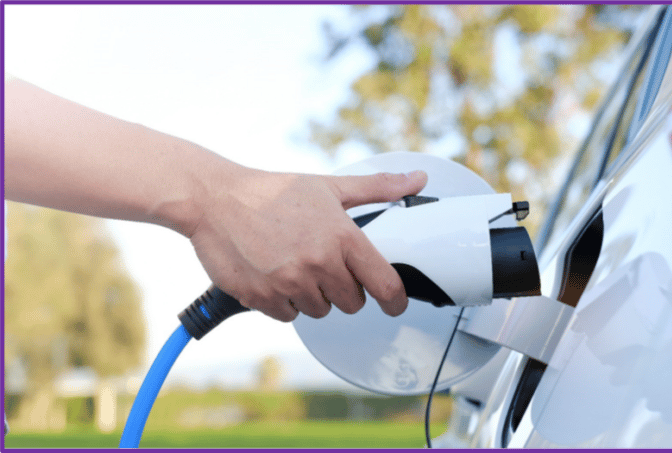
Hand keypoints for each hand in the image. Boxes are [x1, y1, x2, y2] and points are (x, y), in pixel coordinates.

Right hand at [187, 167, 427, 321]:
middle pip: (352, 303)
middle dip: (344, 289)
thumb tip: (416, 180)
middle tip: (325, 265)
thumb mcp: (329, 186)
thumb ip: (377, 188)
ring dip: (312, 295)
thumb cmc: (272, 192)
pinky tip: (274, 274)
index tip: (395, 305)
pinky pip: (288, 316)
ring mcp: (290, 283)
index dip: (395, 300)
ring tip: (294, 264)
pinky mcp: (263, 298)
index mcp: (341, 237)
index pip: (384, 284)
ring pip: (320, 310)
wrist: (215, 199)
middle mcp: (319, 263)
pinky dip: (284, 302)